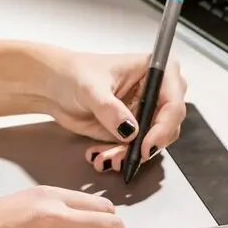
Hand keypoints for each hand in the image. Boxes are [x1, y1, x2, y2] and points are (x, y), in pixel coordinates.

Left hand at [37, 48, 187, 171]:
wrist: (53, 87)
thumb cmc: (73, 74)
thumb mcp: (91, 88)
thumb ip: (110, 109)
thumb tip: (130, 131)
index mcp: (155, 70)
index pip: (173, 101)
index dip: (164, 126)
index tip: (146, 145)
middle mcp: (156, 91)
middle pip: (169, 126)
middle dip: (146, 145)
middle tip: (124, 155)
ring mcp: (145, 112)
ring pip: (152, 142)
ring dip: (130, 155)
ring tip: (106, 157)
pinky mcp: (133, 130)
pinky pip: (135, 150)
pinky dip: (120, 157)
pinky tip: (101, 155)